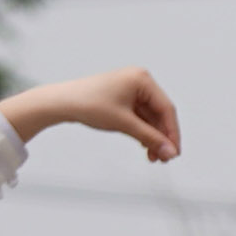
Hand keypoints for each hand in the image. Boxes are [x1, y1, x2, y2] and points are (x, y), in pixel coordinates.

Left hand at [0, 67, 177, 159]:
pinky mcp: (123, 98)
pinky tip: (144, 145)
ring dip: (152, 137)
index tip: (174, 152)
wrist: (60, 102)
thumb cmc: (87, 104)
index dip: (172, 133)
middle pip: (160, 114)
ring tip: (153, 155)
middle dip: (162, 137)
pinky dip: (143, 131)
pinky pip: (140, 117)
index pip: (166, 109)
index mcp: (141, 79)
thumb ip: (150, 138)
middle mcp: (139, 81)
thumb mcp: (124, 123)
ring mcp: (131, 89)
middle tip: (164, 157)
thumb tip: (169, 151)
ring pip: (151, 118)